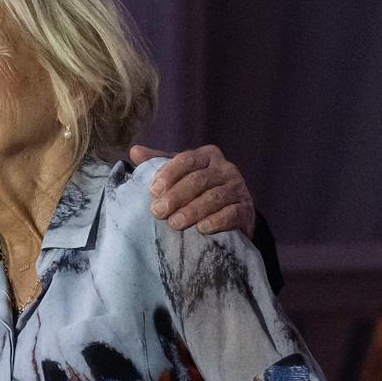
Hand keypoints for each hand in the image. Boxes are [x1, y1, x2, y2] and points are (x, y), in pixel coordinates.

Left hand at [129, 144, 255, 237]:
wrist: (231, 213)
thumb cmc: (198, 191)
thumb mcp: (179, 174)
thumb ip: (158, 163)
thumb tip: (135, 151)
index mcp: (207, 156)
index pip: (186, 160)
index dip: (169, 174)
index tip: (153, 191)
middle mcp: (225, 168)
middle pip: (199, 180)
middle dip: (176, 196)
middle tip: (158, 212)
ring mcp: (238, 188)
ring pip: (214, 197)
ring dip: (192, 211)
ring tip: (174, 224)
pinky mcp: (246, 209)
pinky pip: (232, 213)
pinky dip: (216, 221)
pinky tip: (202, 229)